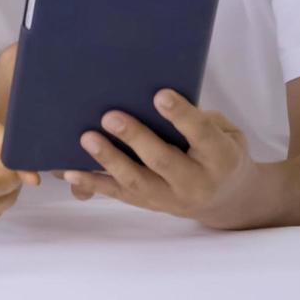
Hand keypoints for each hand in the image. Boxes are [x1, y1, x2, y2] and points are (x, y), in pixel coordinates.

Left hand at [63, 89, 257, 227]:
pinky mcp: (149, 204)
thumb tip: (156, 99)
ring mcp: (170, 198)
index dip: (181, 116)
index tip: (160, 94)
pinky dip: (93, 183)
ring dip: (109, 159)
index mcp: (221, 158)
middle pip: (163, 161)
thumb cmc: (221, 151)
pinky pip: (118, 194)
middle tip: (110, 116)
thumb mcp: (227, 132)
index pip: (202, 135)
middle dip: (135, 138)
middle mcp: (196, 183)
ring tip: (87, 138)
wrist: (227, 199)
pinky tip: (71, 171)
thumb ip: (200, 119)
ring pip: (136, 181)